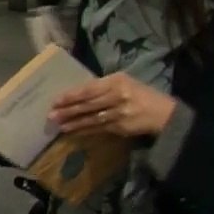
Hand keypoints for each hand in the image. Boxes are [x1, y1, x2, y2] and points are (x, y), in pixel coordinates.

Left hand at [49, 72, 176, 136]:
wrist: (162, 112)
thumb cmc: (140, 93)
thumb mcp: (123, 81)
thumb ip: (103, 85)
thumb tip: (79, 93)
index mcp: (116, 82)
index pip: (89, 89)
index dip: (72, 95)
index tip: (56, 100)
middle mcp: (117, 96)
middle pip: (88, 104)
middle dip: (68, 110)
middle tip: (51, 115)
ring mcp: (119, 113)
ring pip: (91, 118)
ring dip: (74, 123)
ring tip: (59, 125)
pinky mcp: (120, 127)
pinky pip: (98, 129)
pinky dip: (85, 130)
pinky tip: (73, 132)